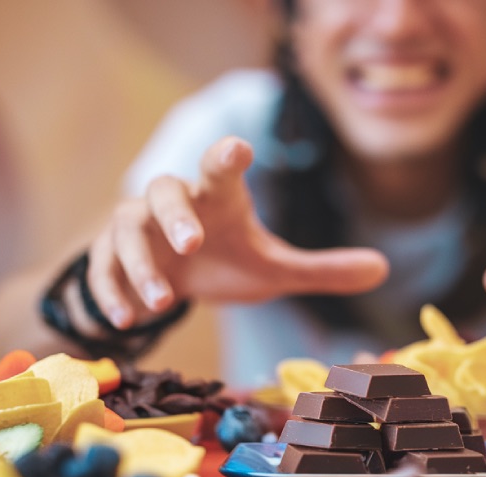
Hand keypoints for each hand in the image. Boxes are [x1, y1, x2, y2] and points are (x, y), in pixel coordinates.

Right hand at [88, 136, 388, 328]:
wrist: (172, 282)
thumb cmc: (226, 262)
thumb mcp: (273, 269)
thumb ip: (322, 270)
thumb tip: (384, 268)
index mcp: (217, 199)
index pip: (220, 167)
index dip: (228, 155)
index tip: (239, 147)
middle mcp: (174, 205)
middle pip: (163, 188)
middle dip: (174, 215)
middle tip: (191, 245)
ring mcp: (136, 228)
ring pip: (125, 229)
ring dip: (140, 264)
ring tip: (161, 302)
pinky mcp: (109, 257)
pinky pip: (100, 266)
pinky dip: (111, 291)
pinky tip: (127, 320)